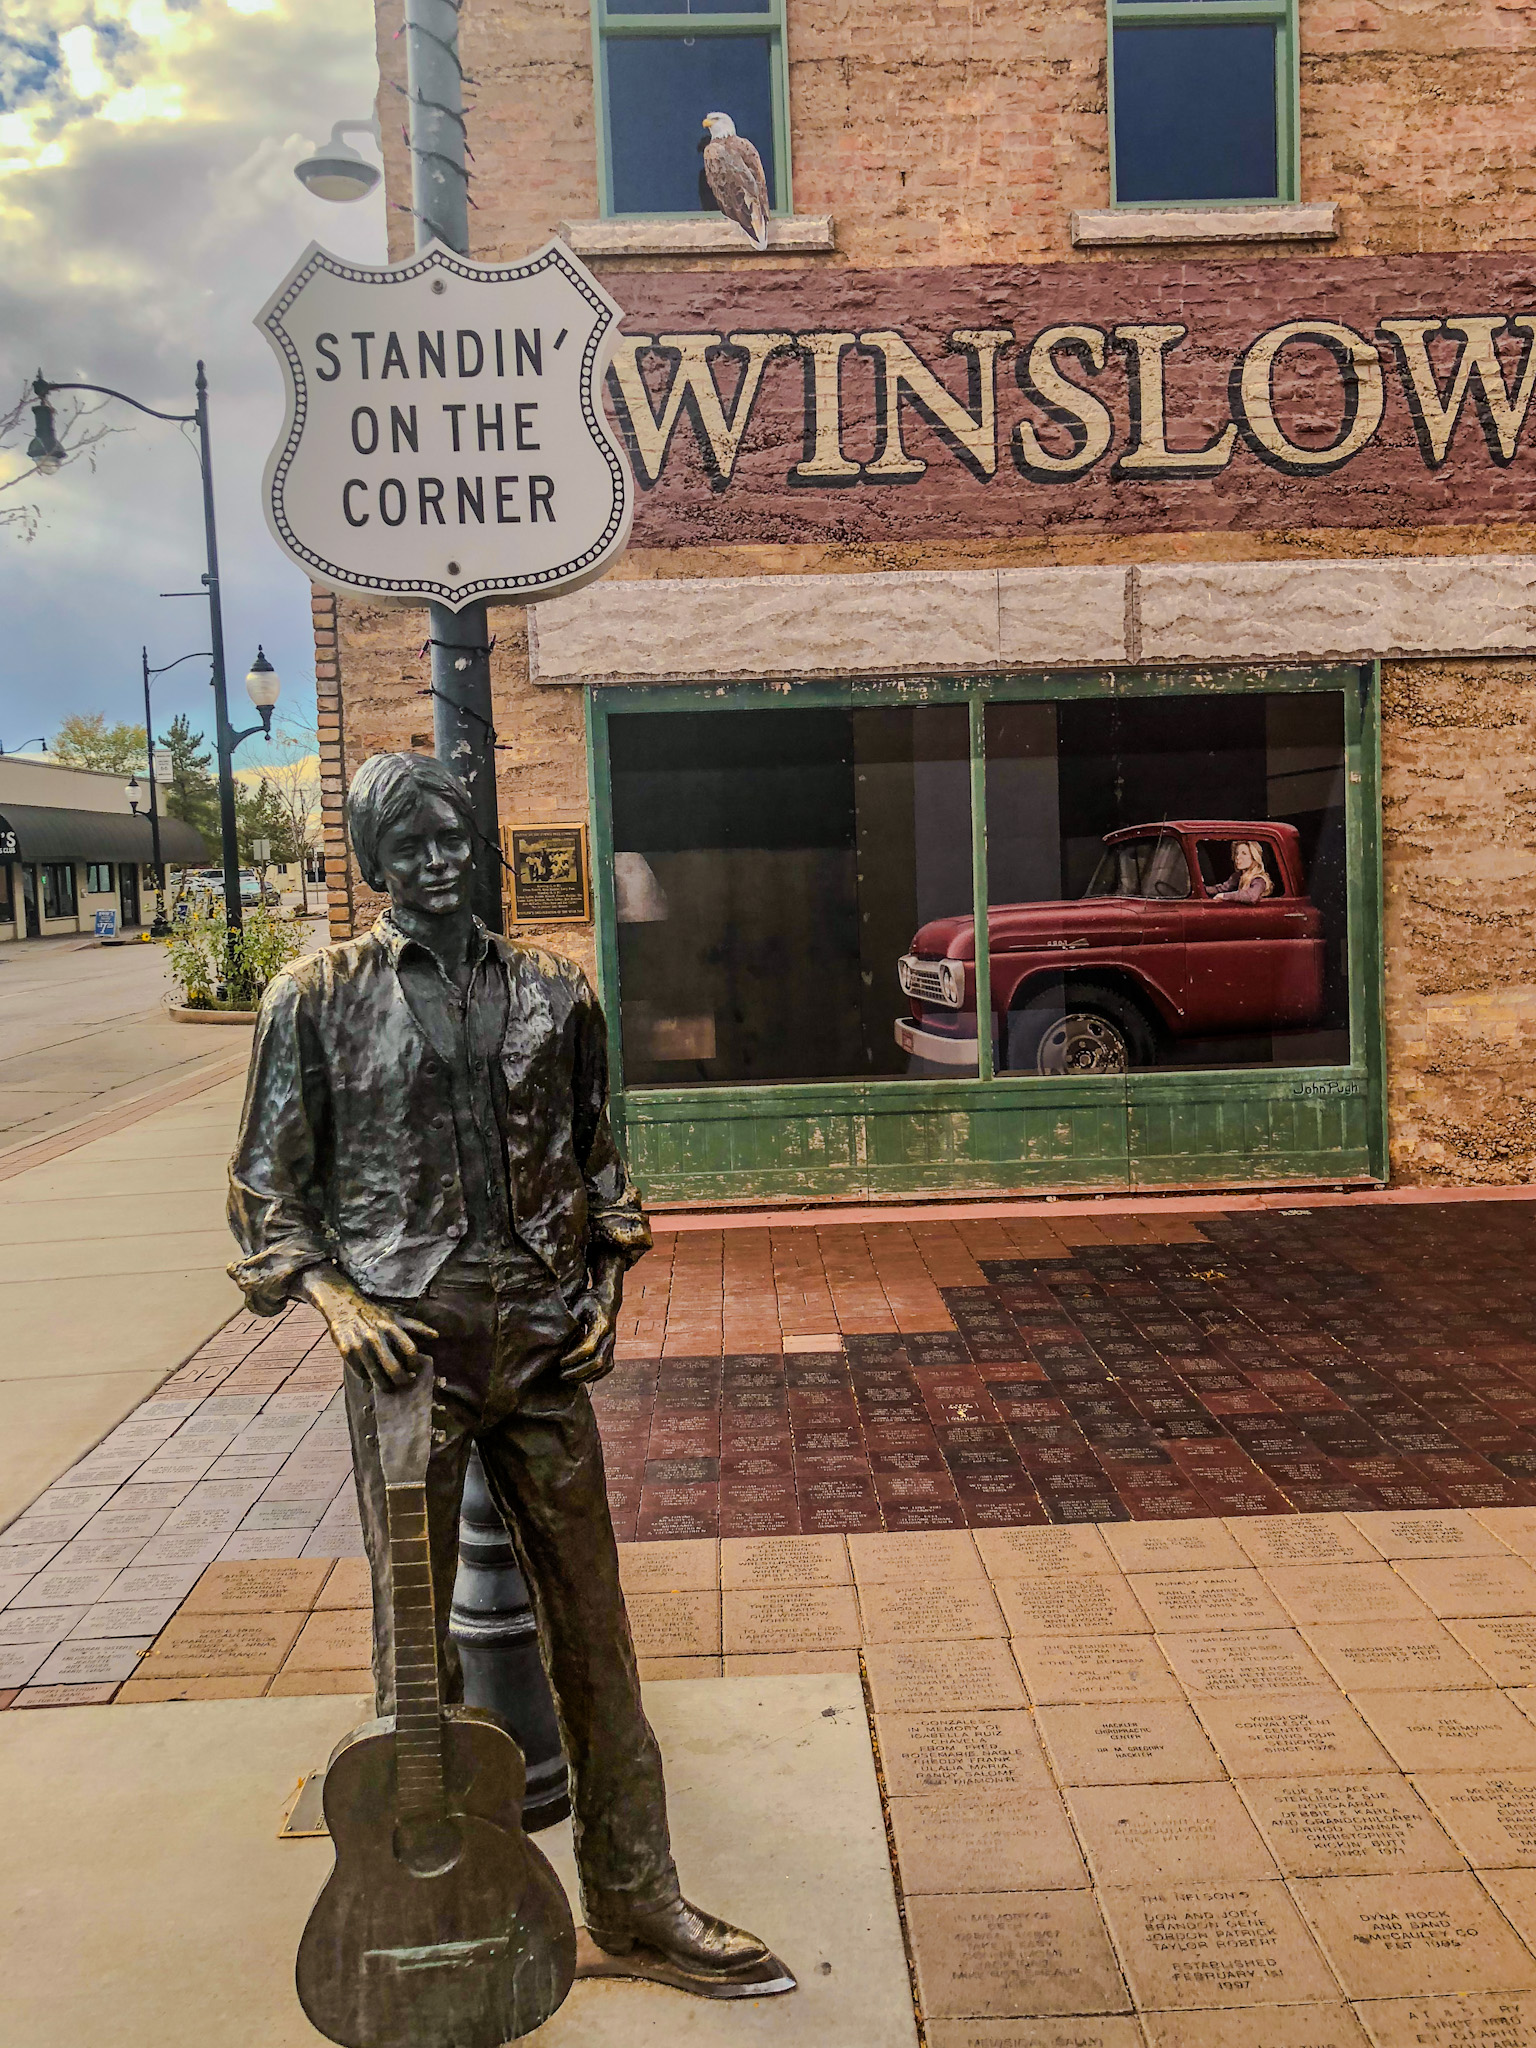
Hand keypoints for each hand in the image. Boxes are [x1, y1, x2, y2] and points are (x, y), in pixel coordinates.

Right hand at [299, 1264, 435, 1389]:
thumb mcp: (394, 1316)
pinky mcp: (346, 1351)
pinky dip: (367, 1378)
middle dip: (402, 1380)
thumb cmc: (372, 1313)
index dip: (415, 1364)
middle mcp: (376, 1336)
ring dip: (385, 1385)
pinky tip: (371, 1377)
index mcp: (391, 1326)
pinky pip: (360, 1373)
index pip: (410, 1350)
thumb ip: (415, 1327)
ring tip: (389, 1386)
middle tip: (404, 1383)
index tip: (415, 1370)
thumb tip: (436, 1336)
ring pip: (376, 1375)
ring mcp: (360, 1345)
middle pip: (393, 1368)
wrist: (342, 1304)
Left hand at [560, 1250, 623, 1385]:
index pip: (588, 1347)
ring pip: (603, 1368)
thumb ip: (569, 1323)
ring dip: (585, 1376)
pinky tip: (581, 1378)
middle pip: (597, 1361)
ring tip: (568, 1379)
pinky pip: (606, 1368)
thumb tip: (557, 1342)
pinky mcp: (612, 1350)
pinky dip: (594, 1376)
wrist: (607, 1299)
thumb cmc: (588, 1301)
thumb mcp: (577, 1306)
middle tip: (561, 1375)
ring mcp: (612, 1344)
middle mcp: (609, 1337)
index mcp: (601, 1325)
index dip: (574, 1357)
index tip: (560, 1361)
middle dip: (578, 1371)